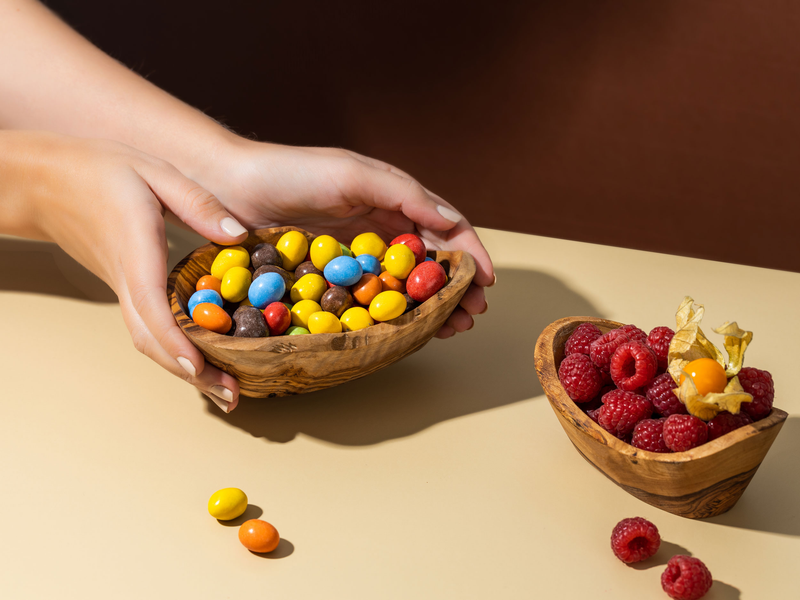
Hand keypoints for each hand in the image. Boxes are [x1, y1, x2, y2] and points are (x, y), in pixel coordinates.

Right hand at [0, 132, 247, 410]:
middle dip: (189, 372)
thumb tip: (239, 235)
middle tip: (229, 397)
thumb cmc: (100, 170)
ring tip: (222, 389)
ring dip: (183, 369)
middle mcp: (125, 279)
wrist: (42, 180)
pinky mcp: (123, 288)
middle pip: (151, 338)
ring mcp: (121, 288)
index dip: (174, 340)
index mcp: (134, 249)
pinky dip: (172, 350)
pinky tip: (199, 357)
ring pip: (148, 339)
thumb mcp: (154, 172)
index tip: (199, 367)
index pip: (152, 305)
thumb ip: (197, 203)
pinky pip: (147, 327)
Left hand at [202, 139, 494, 336]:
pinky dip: (392, 314)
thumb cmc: (291, 172)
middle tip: (470, 316)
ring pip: (404, 284)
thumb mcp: (352, 174)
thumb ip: (403, 194)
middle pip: (430, 261)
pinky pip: (370, 297)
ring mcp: (356, 253)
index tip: (486, 284)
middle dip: (456, 288)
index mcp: (391, 198)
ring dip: (431, 306)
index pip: (444, 227)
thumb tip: (452, 222)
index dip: (470, 255)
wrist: (229, 185)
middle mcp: (379, 226)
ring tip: (450, 329)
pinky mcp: (331, 274)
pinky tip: (406, 330)